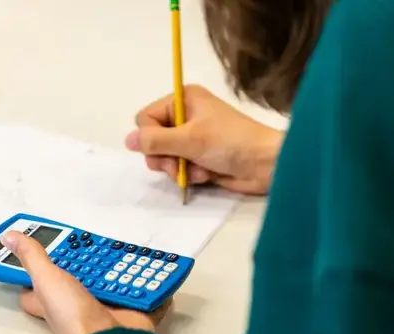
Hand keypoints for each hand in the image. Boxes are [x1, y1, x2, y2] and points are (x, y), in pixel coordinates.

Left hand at [0, 231, 169, 333]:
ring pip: (117, 284)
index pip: (40, 283)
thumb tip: (8, 236)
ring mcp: (107, 311)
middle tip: (97, 241)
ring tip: (130, 251)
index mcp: (54, 299)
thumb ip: (31, 257)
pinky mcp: (133, 315)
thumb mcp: (46, 280)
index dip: (40, 267)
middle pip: (84, 277)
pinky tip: (156, 273)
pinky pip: (146, 298)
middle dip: (92, 260)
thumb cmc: (72, 316)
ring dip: (125, 270)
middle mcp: (79, 306)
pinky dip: (153, 289)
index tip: (45, 248)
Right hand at [125, 85, 282, 194]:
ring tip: (196, 170)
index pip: (145, 118)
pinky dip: (189, 174)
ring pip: (163, 157)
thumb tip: (127, 141)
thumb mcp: (189, 139)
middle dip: (164, 157)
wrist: (266, 165)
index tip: (165, 147)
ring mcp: (192, 138)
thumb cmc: (231, 143)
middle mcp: (185, 116)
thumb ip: (155, 141)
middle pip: (152, 140)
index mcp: (184, 100)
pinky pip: (178, 167)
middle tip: (178, 164)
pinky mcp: (199, 157)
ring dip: (177, 168)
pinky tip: (205, 174)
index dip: (150, 137)